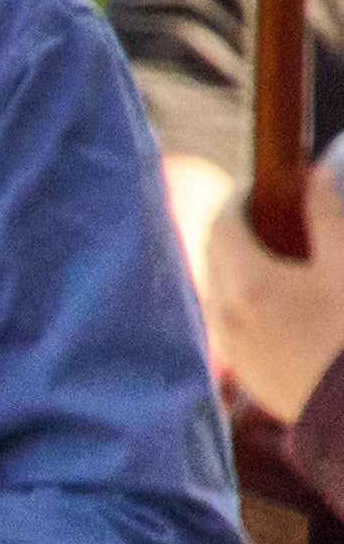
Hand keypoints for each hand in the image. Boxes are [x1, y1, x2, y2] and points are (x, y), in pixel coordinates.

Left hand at [206, 173, 343, 435]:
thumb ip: (327, 215)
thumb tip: (314, 175)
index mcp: (247, 285)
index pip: (222, 224)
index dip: (240, 198)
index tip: (263, 185)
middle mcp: (225, 315)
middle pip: (215, 255)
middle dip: (238, 228)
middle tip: (273, 212)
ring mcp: (230, 345)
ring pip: (220, 288)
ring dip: (239, 263)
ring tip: (280, 252)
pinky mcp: (242, 368)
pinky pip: (229, 320)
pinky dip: (244, 296)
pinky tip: (281, 295)